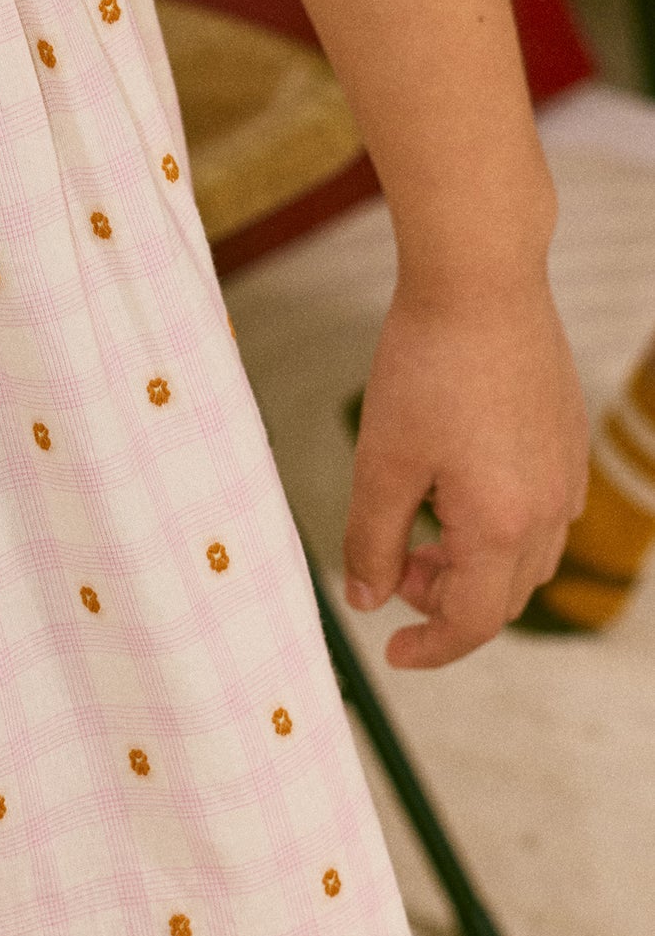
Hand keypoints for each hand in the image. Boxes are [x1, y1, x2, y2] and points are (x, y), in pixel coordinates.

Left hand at [343, 269, 588, 668]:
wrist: (481, 283)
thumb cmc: (426, 368)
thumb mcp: (382, 461)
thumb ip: (372, 540)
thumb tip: (368, 599)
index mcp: (503, 524)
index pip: (475, 621)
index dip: (432, 647)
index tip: (394, 652)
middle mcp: (551, 508)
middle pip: (504, 595)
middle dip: (446, 599)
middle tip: (393, 567)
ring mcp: (568, 474)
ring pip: (526, 556)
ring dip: (472, 563)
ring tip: (419, 524)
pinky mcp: (568, 441)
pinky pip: (543, 513)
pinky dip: (498, 526)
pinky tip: (454, 486)